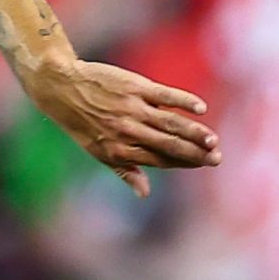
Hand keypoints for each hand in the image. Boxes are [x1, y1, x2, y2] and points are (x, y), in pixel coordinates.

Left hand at [24, 58, 220, 197]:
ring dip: (194, 132)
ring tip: (213, 140)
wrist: (60, 86)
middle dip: (196, 153)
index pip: (160, 160)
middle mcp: (127, 132)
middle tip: (218, 158)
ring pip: (170, 123)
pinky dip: (184, 101)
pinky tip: (200, 108)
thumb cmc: (80, 122)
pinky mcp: (135, 86)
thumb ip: (124, 171)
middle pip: (169, 145)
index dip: (185, 163)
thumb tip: (145, 194)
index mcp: (119, 151)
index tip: (206, 163)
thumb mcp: (97, 151)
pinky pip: (165, 95)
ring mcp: (132, 108)